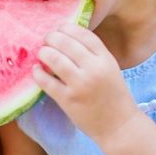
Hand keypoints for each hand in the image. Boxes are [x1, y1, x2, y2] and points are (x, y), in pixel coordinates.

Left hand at [33, 24, 141, 143]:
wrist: (119, 127)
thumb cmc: (113, 96)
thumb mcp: (110, 69)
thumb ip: (93, 55)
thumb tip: (66, 38)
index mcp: (106, 59)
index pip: (83, 35)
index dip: (68, 28)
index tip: (59, 29)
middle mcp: (94, 69)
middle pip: (66, 43)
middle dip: (52, 37)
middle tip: (46, 40)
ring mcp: (80, 85)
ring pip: (54, 59)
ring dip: (44, 52)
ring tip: (42, 53)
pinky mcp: (68, 100)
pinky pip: (46, 81)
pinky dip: (38, 73)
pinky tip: (36, 70)